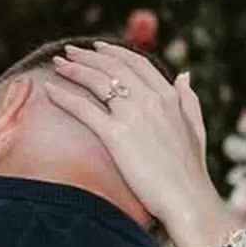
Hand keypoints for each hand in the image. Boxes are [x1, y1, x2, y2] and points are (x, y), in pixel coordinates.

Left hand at [46, 42, 215, 227]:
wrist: (187, 198)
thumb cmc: (191, 171)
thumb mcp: (195, 128)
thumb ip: (189, 99)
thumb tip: (185, 75)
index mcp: (168, 96)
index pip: (136, 63)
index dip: (114, 52)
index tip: (97, 47)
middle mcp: (150, 99)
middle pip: (112, 67)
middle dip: (87, 56)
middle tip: (68, 51)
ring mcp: (133, 115)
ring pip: (97, 81)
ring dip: (73, 68)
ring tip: (56, 64)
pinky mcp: (116, 136)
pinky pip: (84, 109)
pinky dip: (64, 96)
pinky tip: (50, 90)